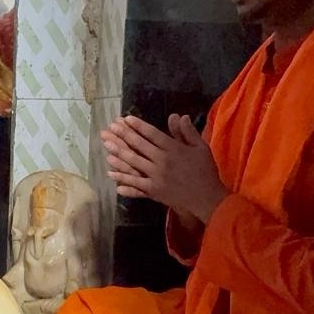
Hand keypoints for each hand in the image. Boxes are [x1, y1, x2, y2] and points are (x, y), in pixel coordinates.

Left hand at [102, 114, 227, 221]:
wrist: (207, 198)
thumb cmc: (205, 171)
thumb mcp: (201, 148)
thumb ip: (188, 132)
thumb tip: (180, 116)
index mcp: (174, 149)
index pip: (153, 134)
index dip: (139, 126)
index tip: (126, 119)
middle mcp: (163, 162)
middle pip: (140, 146)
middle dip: (124, 135)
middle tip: (111, 127)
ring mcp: (156, 177)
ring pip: (134, 163)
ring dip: (119, 154)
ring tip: (106, 145)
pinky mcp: (153, 191)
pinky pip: (135, 184)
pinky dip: (123, 179)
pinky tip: (111, 173)